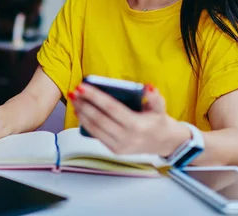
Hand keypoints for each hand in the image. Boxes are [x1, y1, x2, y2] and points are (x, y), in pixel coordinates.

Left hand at [70, 83, 189, 156]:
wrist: (163, 142)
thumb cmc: (158, 121)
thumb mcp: (160, 107)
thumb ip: (154, 97)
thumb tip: (148, 86)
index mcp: (136, 125)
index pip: (111, 108)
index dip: (95, 97)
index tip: (82, 86)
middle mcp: (126, 138)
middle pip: (99, 118)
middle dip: (84, 104)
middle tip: (74, 91)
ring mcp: (119, 146)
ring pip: (95, 128)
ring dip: (82, 113)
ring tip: (74, 100)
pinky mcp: (114, 150)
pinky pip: (96, 136)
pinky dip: (86, 124)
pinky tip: (79, 112)